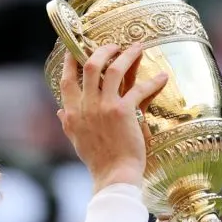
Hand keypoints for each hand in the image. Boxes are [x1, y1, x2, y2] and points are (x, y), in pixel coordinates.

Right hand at [57, 43, 168, 192]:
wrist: (114, 176)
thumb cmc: (98, 161)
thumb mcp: (76, 141)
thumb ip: (68, 123)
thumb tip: (58, 111)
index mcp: (73, 113)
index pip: (67, 80)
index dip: (70, 61)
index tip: (75, 49)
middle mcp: (86, 106)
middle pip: (91, 66)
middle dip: (103, 50)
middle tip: (114, 45)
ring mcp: (104, 107)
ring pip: (114, 69)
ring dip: (127, 55)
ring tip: (137, 48)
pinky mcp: (124, 112)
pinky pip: (139, 89)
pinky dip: (153, 82)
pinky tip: (162, 77)